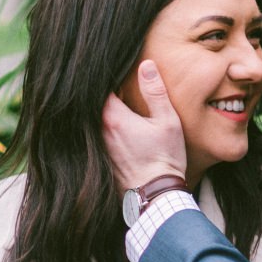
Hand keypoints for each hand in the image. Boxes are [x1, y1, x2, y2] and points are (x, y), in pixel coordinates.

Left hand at [101, 59, 187, 190]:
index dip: (106, 75)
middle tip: (110, 81)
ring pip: (93, 120)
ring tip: (115, 104)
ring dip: (102, 112)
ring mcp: (98, 146)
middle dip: (102, 93)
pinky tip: (116, 129)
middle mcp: (99, 130)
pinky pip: (97, 137)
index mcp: (113, 117)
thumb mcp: (168, 122)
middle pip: (94, 103)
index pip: (100, 87)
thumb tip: (146, 65)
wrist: (157, 196)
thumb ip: (155, 92)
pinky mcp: (100, 159)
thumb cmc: (165, 158)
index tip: (113, 68)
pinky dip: (103, 129)